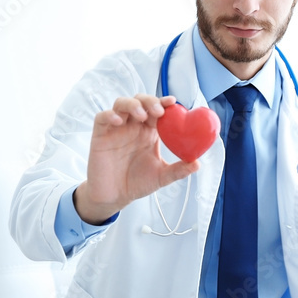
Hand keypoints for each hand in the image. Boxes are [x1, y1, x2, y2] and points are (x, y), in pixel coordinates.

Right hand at [74, 95, 198, 223]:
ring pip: (121, 104)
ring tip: (142, 115)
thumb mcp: (161, 177)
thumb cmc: (137, 183)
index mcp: (149, 132)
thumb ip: (178, 170)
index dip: (164, 103)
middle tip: (158, 111)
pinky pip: (102, 118)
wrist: (115, 196)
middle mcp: (133, 126)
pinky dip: (110, 115)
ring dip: (132, 104)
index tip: (173, 102)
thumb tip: (197, 163)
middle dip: (150, 100)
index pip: (157, 110)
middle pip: (140, 101)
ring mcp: (116, 129)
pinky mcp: (100, 135)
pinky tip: (118, 121)